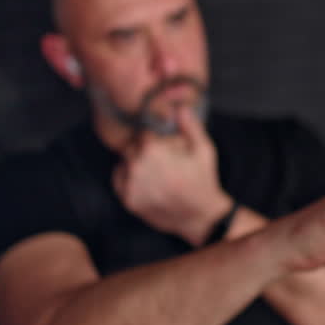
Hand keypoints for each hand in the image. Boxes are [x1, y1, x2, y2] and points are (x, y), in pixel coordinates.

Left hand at [112, 108, 231, 242]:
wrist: (200, 217)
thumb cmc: (203, 181)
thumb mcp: (204, 150)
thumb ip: (190, 126)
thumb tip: (180, 107)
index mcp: (153, 151)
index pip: (143, 134)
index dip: (154, 138)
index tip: (163, 145)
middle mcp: (137, 167)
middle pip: (131, 148)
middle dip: (144, 151)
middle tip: (161, 161)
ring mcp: (131, 185)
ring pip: (124, 163)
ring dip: (135, 164)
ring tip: (155, 173)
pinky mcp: (128, 201)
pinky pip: (120, 181)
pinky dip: (129, 179)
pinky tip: (146, 182)